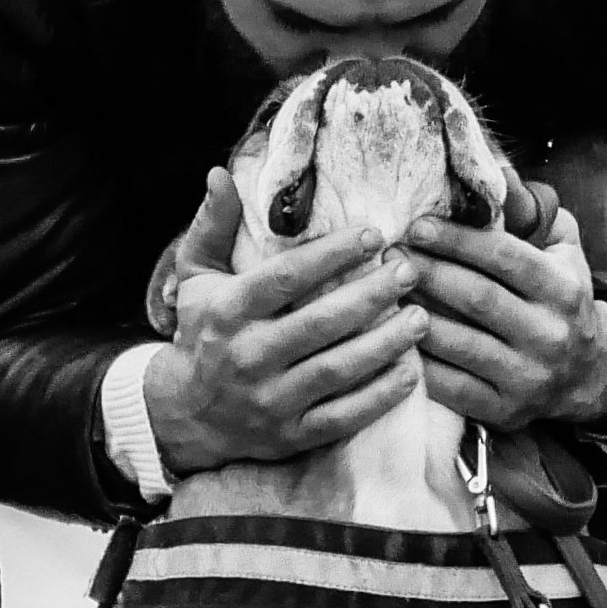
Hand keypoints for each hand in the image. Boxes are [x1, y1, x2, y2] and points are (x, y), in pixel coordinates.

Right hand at [141, 179, 423, 473]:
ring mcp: (270, 401)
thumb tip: (220, 172)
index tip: (374, 234)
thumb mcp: (196, 275)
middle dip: (371, 296)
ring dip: (385, 344)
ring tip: (422, 318)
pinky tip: (412, 372)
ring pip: (336, 371)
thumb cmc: (203, 331)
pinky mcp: (290, 435)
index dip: (333, 255)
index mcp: (228, 312)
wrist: (184, 414)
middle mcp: (248, 357)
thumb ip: (212, 224)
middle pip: (320, 324)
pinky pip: (342, 418)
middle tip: (410, 271)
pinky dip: (379, 397)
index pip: (287, 279)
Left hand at [401, 196, 606, 432]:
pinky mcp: (504, 410)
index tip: (418, 226)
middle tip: (390, 254)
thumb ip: (534, 214)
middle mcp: (549, 335)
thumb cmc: (562, 301)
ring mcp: (527, 377)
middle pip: (476, 298)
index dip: (456, 240)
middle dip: (427, 272)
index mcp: (563, 290)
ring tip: (384, 292)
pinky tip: (394, 338)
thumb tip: (496, 174)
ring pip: (459, 342)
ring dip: (414, 315)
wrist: (588, 375)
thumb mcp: (564, 253)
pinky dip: (419, 362)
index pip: (503, 258)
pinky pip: (451, 386)